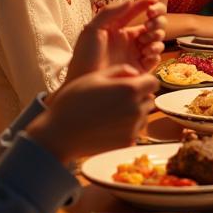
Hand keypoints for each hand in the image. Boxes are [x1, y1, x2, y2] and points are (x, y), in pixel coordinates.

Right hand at [27, 65, 156, 163]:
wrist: (59, 134)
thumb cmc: (74, 101)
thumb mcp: (94, 76)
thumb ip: (120, 70)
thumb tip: (136, 74)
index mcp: (130, 90)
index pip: (153, 82)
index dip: (143, 80)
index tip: (130, 83)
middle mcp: (136, 109)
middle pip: (150, 98)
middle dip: (139, 95)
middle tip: (116, 98)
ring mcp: (133, 128)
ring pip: (144, 114)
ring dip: (134, 111)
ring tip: (111, 112)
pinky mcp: (128, 142)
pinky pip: (135, 130)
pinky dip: (127, 126)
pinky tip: (108, 125)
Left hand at [66, 0, 166, 81]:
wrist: (85, 84)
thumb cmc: (84, 57)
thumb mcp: (92, 29)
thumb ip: (110, 11)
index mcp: (118, 28)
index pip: (137, 11)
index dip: (147, 5)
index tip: (152, 3)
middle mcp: (129, 39)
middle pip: (153, 24)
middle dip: (157, 21)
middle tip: (150, 24)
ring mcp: (136, 53)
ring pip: (157, 39)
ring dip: (156, 37)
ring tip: (145, 43)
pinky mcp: (141, 68)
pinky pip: (155, 57)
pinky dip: (155, 52)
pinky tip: (146, 54)